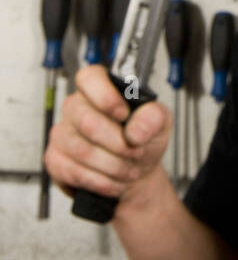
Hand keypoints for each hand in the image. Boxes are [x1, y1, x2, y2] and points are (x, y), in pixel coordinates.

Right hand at [44, 65, 172, 207]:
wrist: (135, 172)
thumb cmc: (143, 141)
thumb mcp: (159, 123)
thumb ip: (154, 117)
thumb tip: (136, 130)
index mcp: (100, 88)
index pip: (89, 78)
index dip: (106, 98)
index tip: (125, 115)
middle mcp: (76, 107)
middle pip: (87, 122)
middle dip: (119, 144)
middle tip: (136, 152)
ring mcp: (62, 133)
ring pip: (82, 150)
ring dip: (113, 166)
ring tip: (129, 168)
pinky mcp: (55, 159)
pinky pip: (75, 172)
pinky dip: (102, 181)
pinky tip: (113, 180)